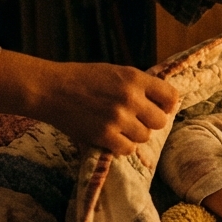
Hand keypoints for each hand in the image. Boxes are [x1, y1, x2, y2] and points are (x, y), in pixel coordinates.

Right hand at [0, 50, 178, 154]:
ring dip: (134, 135)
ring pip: (144, 137)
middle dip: (150, 122)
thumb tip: (163, 102)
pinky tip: (112, 137)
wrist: (51, 89)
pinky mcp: (105, 135)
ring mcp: (118, 118)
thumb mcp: (114, 72)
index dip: (167, 105)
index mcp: (135, 78)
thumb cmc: (82, 78)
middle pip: (160, 121)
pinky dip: (122, 146)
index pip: (170, 96)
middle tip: (135, 120)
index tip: (159, 108)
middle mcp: (130, 98)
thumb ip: (138, 85)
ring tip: (119, 128)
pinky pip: (128, 149)